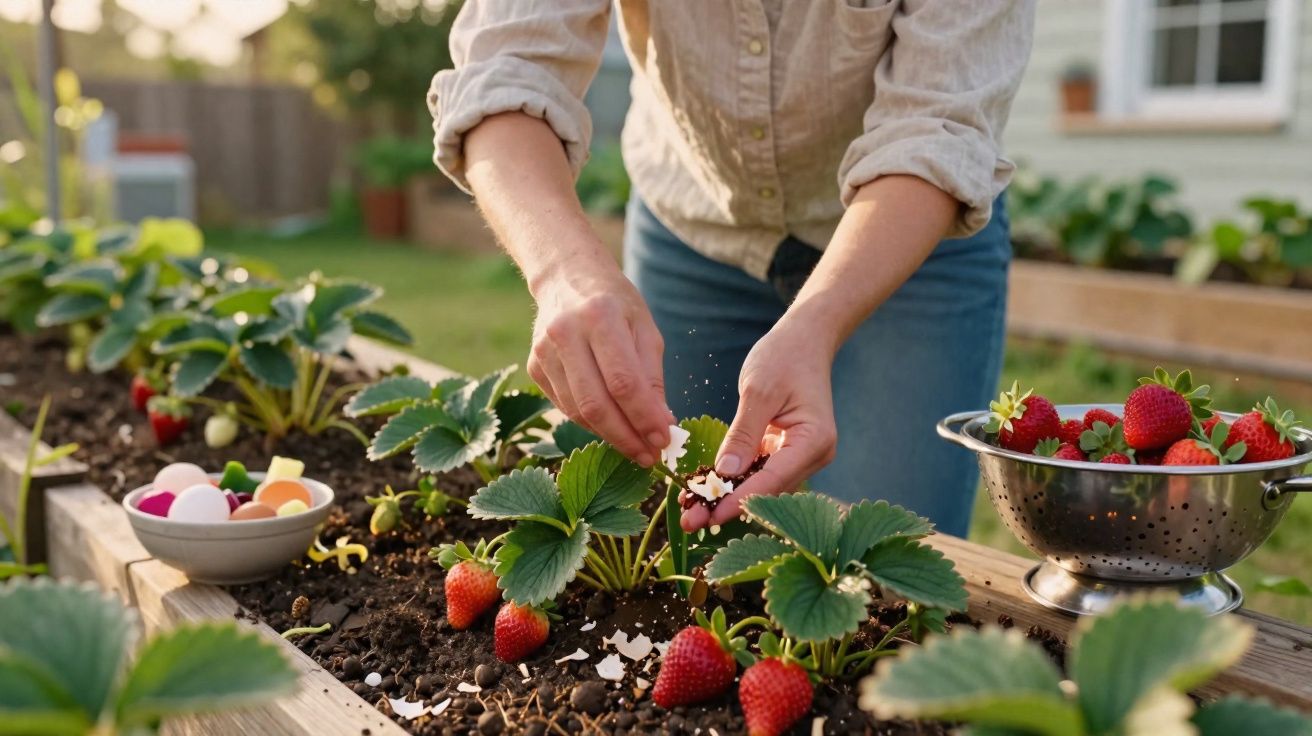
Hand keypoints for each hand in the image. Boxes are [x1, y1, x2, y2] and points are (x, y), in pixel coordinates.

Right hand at [527, 263, 672, 465]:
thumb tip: (662, 424)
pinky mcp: (534, 367)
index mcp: (600, 317)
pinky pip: (565, 407)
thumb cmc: (616, 303)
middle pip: (596, 403)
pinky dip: (591, 423)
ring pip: (578, 411)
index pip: (623, 382)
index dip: (644, 418)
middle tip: (649, 457)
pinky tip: (611, 426)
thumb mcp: (645, 328)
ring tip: (635, 447)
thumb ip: (652, 377)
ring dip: (609, 436)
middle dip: (626, 437)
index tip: (664, 441)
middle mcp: (566, 333)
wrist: (567, 277)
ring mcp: (544, 352)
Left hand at [680, 319, 837, 530]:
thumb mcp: (759, 391)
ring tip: (691, 511)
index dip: (739, 500)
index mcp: (814, 441)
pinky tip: (705, 490)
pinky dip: (734, 481)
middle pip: (768, 490)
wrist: (804, 340)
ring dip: (728, 497)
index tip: (709, 516)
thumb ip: (743, 433)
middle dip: (728, 505)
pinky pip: (760, 472)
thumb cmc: (784, 357)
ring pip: (762, 486)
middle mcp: (814, 455)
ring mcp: (801, 456)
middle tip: (690, 522)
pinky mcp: (787, 452)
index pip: (773, 479)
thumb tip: (725, 473)